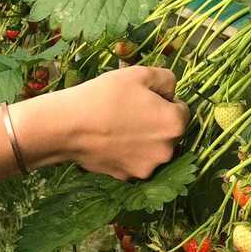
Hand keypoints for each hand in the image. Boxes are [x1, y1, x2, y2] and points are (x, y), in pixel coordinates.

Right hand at [58, 66, 189, 179]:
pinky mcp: (128, 177)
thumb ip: (166, 79)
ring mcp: (147, 167)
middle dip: (156, 122)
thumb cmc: (105, 96)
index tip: (144, 98)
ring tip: (118, 126)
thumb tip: (172, 91)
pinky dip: (127, 153)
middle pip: (169, 132)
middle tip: (130, 110)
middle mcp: (168, 151)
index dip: (165, 100)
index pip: (182, 109)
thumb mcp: (140, 74)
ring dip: (144, 140)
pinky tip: (110, 140)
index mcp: (175, 124)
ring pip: (152, 149)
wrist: (68, 126)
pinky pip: (134, 161)